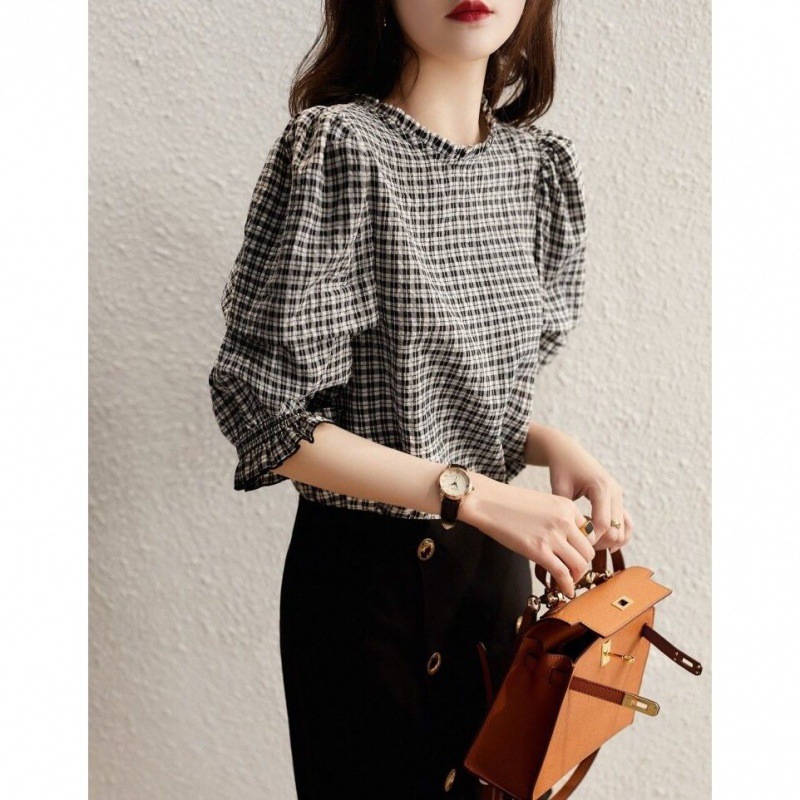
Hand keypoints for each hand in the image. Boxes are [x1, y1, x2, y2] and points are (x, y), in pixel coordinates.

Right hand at [461, 474, 597, 598]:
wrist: (487, 501)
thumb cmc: (509, 502)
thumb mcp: (543, 503)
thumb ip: (558, 518)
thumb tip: (566, 541)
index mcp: (567, 506)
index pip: (589, 534)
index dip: (583, 548)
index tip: (576, 556)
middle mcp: (565, 521)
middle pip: (588, 551)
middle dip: (583, 564)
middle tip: (573, 571)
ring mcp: (552, 536)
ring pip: (580, 564)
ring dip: (577, 577)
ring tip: (568, 581)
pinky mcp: (538, 550)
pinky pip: (563, 573)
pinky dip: (567, 585)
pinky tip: (565, 590)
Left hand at [540, 430, 633, 553]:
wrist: (568, 452)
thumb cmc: (561, 468)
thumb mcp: (559, 489)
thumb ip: (567, 513)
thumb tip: (572, 538)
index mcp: (601, 488)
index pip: (602, 524)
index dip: (590, 538)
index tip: (575, 543)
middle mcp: (615, 492)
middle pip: (616, 529)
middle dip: (600, 542)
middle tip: (582, 546)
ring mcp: (619, 495)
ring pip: (626, 528)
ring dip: (611, 541)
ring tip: (593, 546)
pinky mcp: (618, 498)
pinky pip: (626, 522)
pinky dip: (619, 534)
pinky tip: (606, 544)